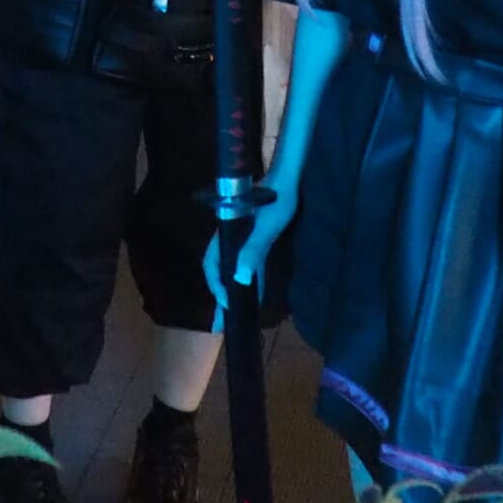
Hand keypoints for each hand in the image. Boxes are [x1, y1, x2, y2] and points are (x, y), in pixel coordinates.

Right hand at [202, 179, 298, 311]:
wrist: (289, 179)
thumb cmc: (278, 200)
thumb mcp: (268, 227)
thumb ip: (253, 251)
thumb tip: (240, 280)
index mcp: (227, 231)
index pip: (213, 263)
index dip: (217, 285)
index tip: (226, 304)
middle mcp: (230, 236)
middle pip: (219, 268)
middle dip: (220, 295)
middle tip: (220, 322)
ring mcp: (241, 237)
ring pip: (231, 267)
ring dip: (231, 289)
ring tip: (231, 313)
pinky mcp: (254, 238)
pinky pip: (245, 263)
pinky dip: (245, 280)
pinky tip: (250, 293)